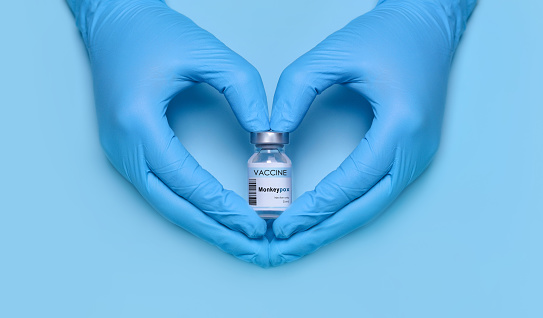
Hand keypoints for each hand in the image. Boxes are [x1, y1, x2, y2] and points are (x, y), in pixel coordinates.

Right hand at [67, 0, 269, 266]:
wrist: (113, 23)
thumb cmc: (153, 33)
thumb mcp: (206, 53)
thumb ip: (244, 90)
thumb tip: (267, 134)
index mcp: (137, 122)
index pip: (186, 179)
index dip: (222, 205)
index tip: (254, 223)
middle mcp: (122, 146)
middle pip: (172, 205)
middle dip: (214, 229)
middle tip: (251, 245)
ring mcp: (119, 153)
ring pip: (164, 203)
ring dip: (202, 223)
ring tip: (237, 237)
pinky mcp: (126, 152)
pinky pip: (160, 189)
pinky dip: (189, 206)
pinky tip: (213, 214)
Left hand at [269, 0, 475, 264]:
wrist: (428, 26)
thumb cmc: (388, 35)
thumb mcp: (335, 53)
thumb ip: (296, 90)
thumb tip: (271, 133)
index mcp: (402, 126)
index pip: (352, 181)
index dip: (315, 207)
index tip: (283, 223)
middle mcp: (416, 150)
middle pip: (365, 207)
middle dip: (322, 231)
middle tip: (285, 246)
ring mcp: (418, 156)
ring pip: (372, 205)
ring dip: (334, 224)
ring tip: (299, 238)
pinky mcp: (411, 155)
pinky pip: (377, 192)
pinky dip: (348, 208)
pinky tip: (324, 216)